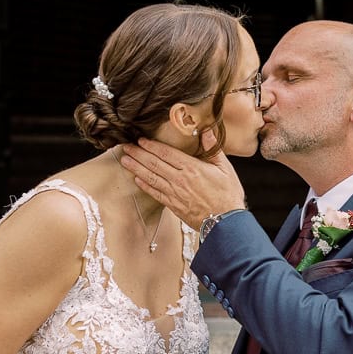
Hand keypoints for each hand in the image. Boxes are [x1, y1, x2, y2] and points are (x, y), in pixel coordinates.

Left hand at [120, 131, 245, 228]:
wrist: (226, 223)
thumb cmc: (227, 196)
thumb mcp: (225, 169)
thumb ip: (213, 148)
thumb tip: (206, 130)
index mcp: (192, 168)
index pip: (166, 153)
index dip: (151, 145)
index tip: (141, 139)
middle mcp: (180, 180)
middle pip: (154, 163)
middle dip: (138, 154)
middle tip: (125, 146)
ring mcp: (175, 193)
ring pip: (151, 177)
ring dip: (136, 168)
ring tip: (124, 160)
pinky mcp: (173, 206)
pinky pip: (155, 193)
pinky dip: (145, 186)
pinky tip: (136, 180)